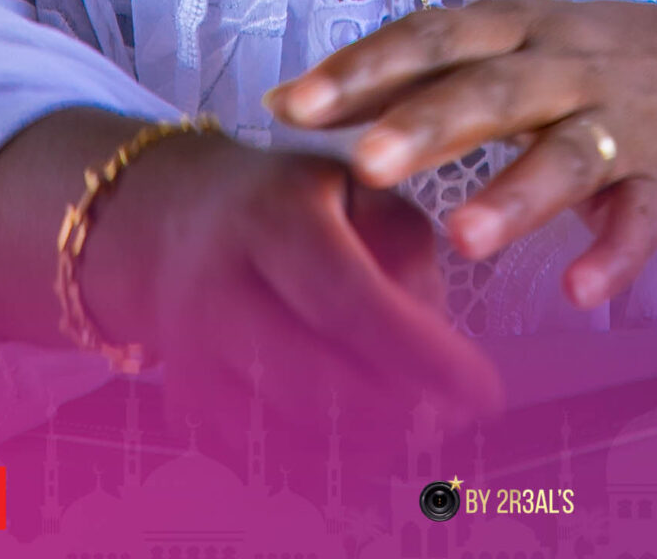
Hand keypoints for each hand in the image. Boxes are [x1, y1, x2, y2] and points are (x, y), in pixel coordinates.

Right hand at [0, 108, 500, 429]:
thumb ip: (408, 252)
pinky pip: (268, 463)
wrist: (172, 223)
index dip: (421, 356)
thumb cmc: (291, 204)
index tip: (485, 393)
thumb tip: (436, 339)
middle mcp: (220, 289)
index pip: (350, 300)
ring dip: (372, 447)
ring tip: (420, 426)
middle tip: (455, 416)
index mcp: (272, 217)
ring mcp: (194, 357)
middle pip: (317, 383)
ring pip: (294, 436)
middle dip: (400, 412)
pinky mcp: (189, 408)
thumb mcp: (359, 187)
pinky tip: (371, 444)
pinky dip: (330, 468)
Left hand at [266, 0, 656, 312]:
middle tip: (364, 165)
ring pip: (567, 152)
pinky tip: (580, 290)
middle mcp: (566, 65)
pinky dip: (614, 252)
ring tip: (464, 237)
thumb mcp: (513, 49)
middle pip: (491, 89)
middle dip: (426, 123)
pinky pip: (641, 216)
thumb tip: (292, 101)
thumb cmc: (597, 63)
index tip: (294, 102)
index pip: (435, 36)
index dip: (366, 67)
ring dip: (517, 193)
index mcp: (520, 29)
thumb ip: (414, 78)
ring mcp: (623, 120)